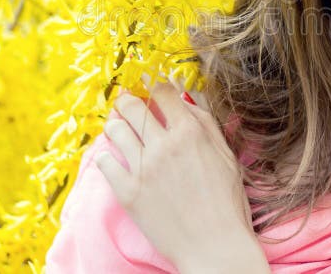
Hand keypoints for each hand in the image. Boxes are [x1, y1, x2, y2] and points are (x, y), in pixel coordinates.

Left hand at [93, 72, 264, 270]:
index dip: (153, 84)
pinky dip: (107, 156)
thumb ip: (205, 122)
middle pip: (132, 106)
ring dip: (116, 124)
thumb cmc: (226, 202)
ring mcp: (143, 169)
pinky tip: (115, 159)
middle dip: (127, 100)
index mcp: (190, 133)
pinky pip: (104, 162)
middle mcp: (163, 145)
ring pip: (115, 129)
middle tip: (127, 102)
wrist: (214, 247)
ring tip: (119, 127)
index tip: (148, 83)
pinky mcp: (127, 192)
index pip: (162, 92)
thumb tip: (185, 95)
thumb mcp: (225, 155)